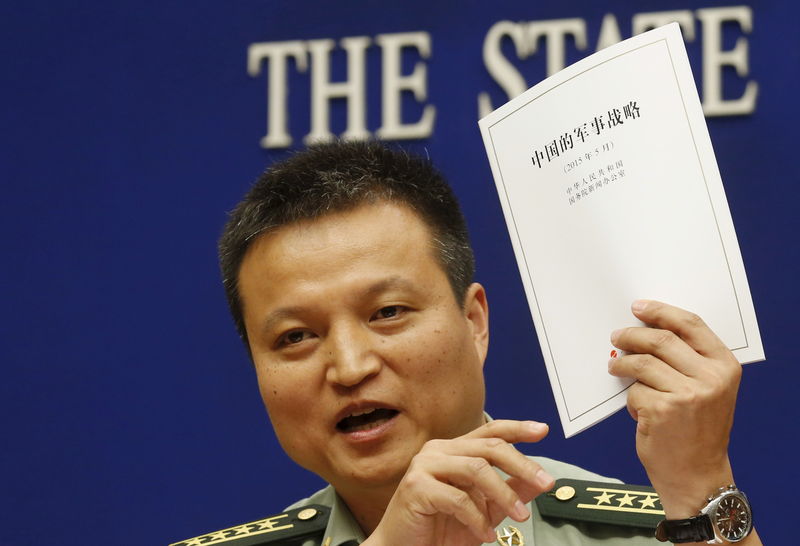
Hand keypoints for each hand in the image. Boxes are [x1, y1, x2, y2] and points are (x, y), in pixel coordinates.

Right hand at [364, 419, 553, 545]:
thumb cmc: (441, 529)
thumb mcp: (485, 510)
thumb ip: (510, 491)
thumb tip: (541, 480)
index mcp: (453, 450)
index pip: (489, 431)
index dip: (517, 428)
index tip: (543, 430)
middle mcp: (437, 450)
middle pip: (489, 447)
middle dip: (522, 464)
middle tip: (546, 483)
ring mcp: (424, 465)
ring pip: (476, 469)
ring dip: (504, 494)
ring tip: (519, 517)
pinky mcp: (415, 486)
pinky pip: (458, 498)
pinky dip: (477, 519)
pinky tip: (484, 535)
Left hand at [608, 300, 740, 517]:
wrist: (697, 476)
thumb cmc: (697, 429)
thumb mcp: (708, 390)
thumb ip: (687, 361)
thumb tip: (645, 329)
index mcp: (725, 366)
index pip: (690, 324)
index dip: (661, 311)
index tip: (638, 306)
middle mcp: (710, 378)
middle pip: (660, 339)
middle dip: (632, 335)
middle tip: (616, 336)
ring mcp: (686, 394)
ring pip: (642, 363)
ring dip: (622, 364)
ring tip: (615, 368)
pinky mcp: (661, 410)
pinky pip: (634, 391)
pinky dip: (629, 398)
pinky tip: (637, 409)